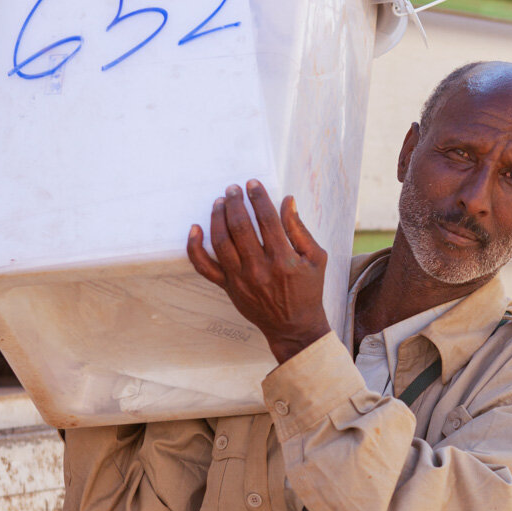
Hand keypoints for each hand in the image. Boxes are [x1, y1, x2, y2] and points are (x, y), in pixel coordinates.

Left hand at [187, 180, 331, 363]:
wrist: (293, 326)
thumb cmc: (308, 289)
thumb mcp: (316, 258)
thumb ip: (300, 229)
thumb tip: (287, 200)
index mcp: (283, 259)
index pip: (267, 219)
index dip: (258, 197)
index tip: (252, 184)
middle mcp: (259, 268)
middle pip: (240, 226)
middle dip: (235, 202)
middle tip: (233, 188)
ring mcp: (240, 279)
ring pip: (221, 241)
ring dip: (217, 216)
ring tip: (220, 201)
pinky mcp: (228, 287)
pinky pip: (204, 267)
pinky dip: (195, 247)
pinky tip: (195, 228)